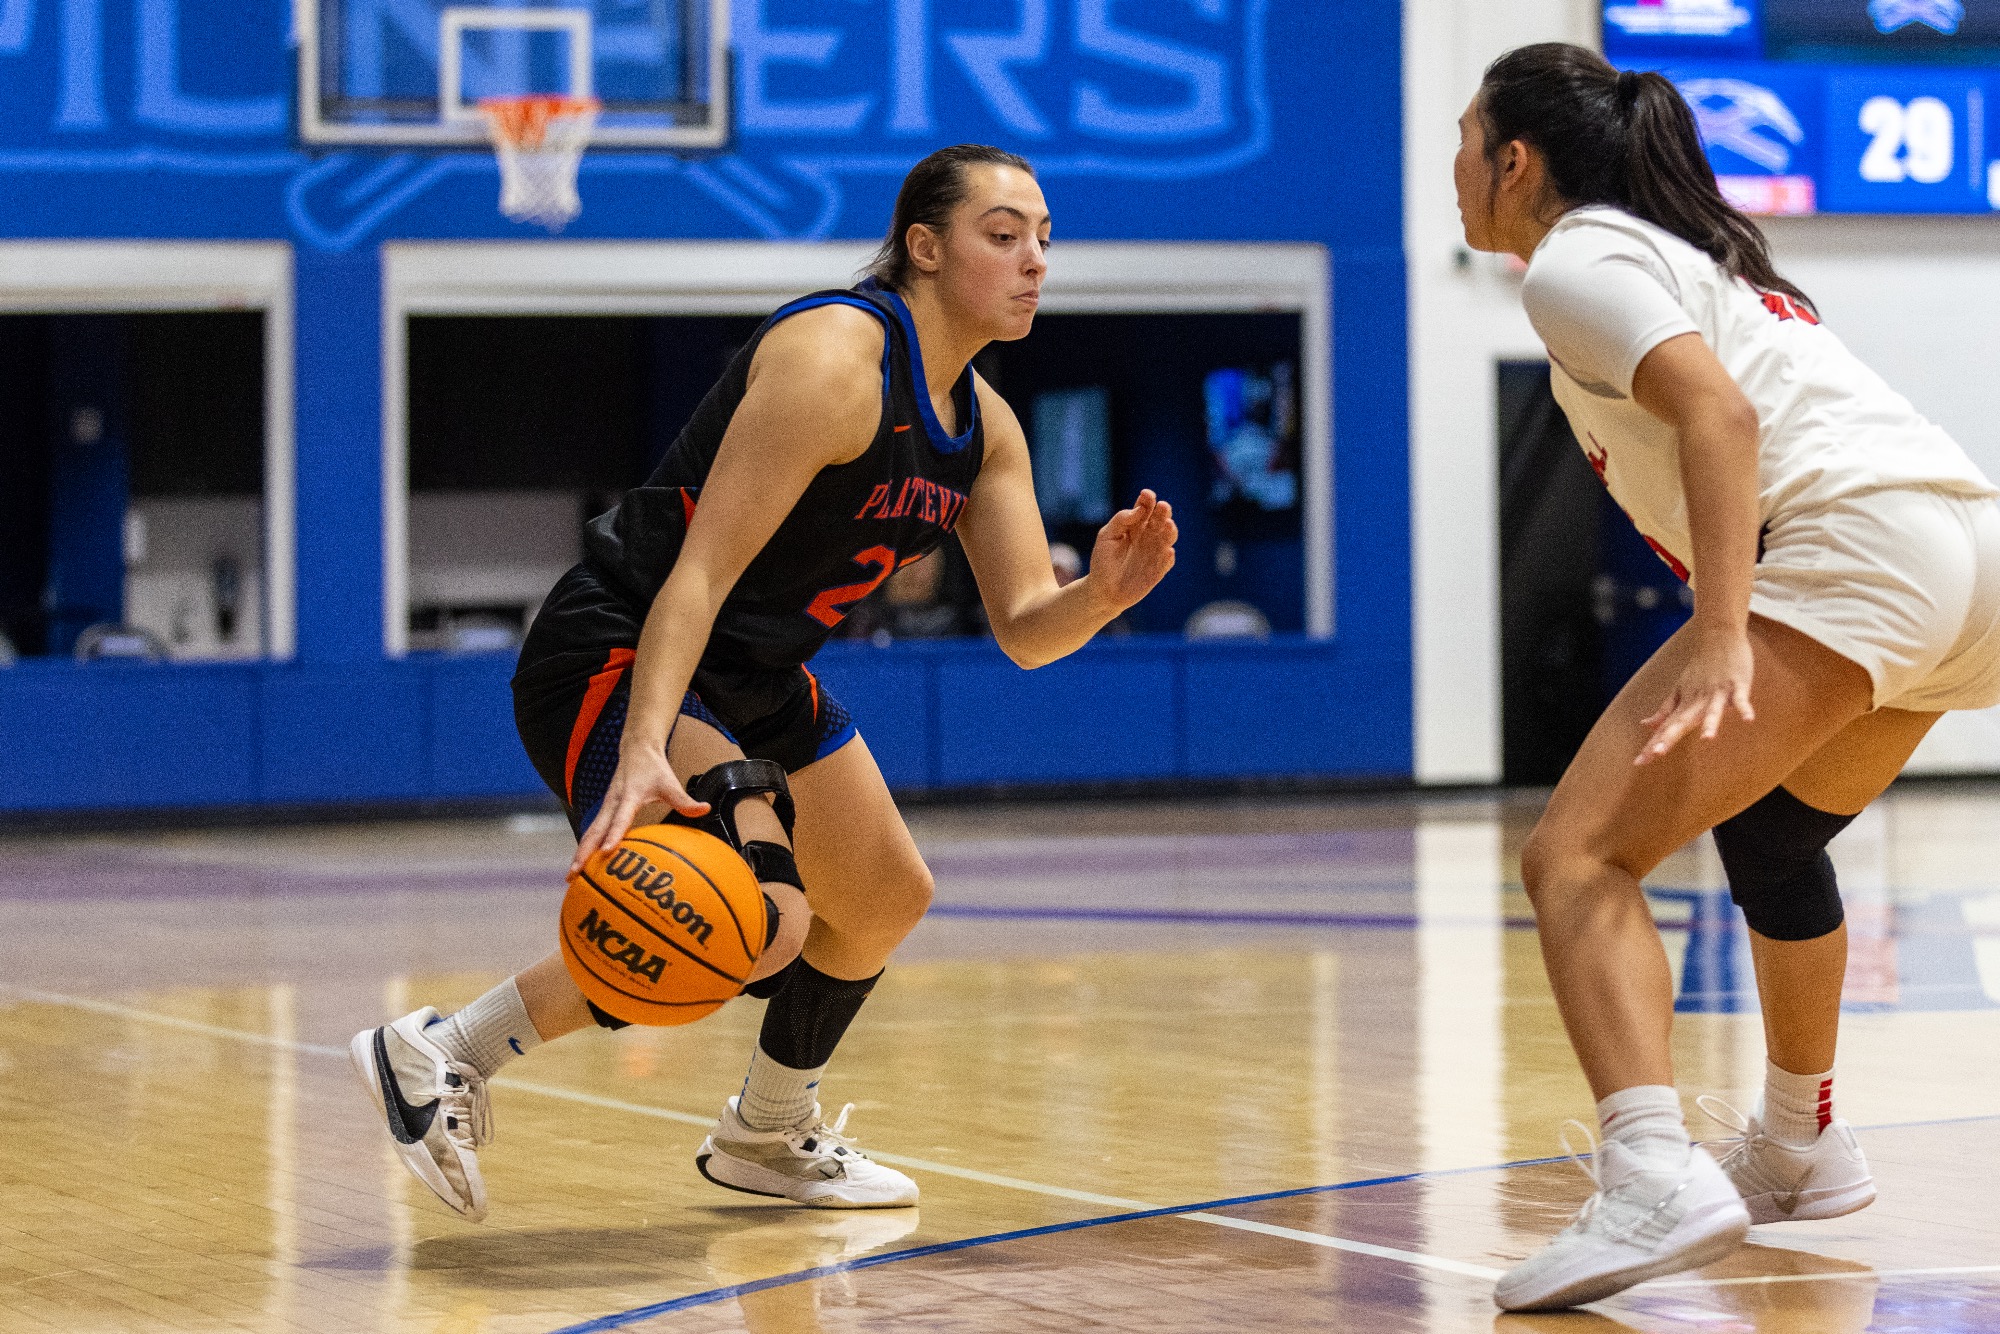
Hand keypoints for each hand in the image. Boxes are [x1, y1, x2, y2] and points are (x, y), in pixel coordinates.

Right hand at [570, 744, 709, 875]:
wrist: (636, 750)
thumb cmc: (654, 769)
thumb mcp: (670, 783)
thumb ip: (685, 800)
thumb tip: (705, 810)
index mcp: (628, 796)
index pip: (620, 819)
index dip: (614, 835)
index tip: (607, 852)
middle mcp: (612, 803)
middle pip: (595, 831)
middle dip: (584, 853)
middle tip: (574, 874)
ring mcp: (605, 807)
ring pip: (589, 833)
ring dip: (580, 854)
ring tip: (570, 878)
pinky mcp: (603, 811)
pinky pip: (592, 832)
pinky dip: (584, 848)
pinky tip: (580, 866)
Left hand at [1087, 490, 1177, 611]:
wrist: (1103, 590)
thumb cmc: (1103, 561)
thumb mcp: (1106, 536)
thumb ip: (1121, 520)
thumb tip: (1139, 509)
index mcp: (1135, 525)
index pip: (1145, 508)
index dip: (1148, 500)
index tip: (1146, 495)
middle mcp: (1148, 536)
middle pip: (1159, 520)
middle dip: (1163, 512)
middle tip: (1163, 506)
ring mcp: (1154, 553)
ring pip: (1167, 539)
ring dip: (1170, 532)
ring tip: (1168, 525)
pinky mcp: (1158, 571)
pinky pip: (1166, 562)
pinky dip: (1168, 557)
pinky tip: (1167, 551)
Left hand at [1636, 625, 1754, 764]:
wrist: (1718, 637)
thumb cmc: (1700, 667)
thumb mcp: (1679, 690)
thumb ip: (1665, 710)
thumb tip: (1646, 725)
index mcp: (1684, 704)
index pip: (1666, 728)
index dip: (1653, 744)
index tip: (1639, 762)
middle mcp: (1697, 700)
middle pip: (1682, 722)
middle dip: (1670, 738)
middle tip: (1656, 754)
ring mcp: (1717, 692)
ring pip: (1712, 710)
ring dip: (1709, 724)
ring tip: (1707, 739)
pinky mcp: (1736, 684)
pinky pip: (1740, 698)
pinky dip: (1744, 707)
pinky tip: (1748, 719)